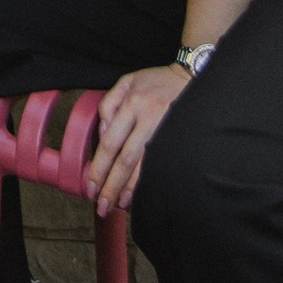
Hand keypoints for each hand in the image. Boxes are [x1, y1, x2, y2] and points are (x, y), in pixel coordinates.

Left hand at [86, 62, 192, 214]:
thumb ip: (109, 104)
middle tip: (101, 206)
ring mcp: (166, 129)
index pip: (110, 143)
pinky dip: (151, 179)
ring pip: (144, 165)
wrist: (192, 76)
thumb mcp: (127, 81)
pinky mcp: (179, 137)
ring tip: (119, 205)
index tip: (91, 186)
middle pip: (125, 159)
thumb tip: (102, 133)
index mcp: (132, 104)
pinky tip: (143, 193)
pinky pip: (162, 163)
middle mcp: (148, 117)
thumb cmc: (156, 81)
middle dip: (111, 185)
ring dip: (130, 188)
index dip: (99, 168)